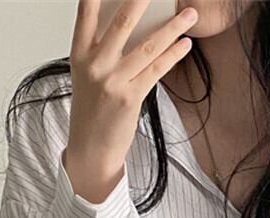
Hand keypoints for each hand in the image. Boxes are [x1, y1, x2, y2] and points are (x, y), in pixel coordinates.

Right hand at [65, 0, 198, 201]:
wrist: (91, 150)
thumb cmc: (92, 113)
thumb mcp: (88, 77)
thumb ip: (103, 53)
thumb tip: (135, 30)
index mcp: (79, 55)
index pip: (85, 13)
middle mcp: (95, 65)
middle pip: (122, 22)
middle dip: (142, 0)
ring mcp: (113, 81)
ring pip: (147, 46)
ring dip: (173, 28)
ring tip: (190, 15)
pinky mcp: (130, 97)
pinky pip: (156, 70)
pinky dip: (173, 55)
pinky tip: (185, 44)